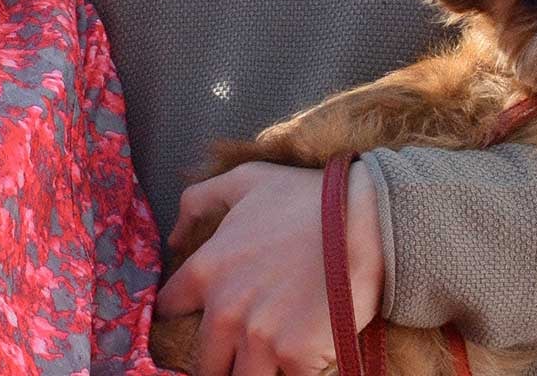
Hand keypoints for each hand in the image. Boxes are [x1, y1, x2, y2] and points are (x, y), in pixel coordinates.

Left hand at [155, 161, 384, 375]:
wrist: (367, 223)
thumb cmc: (308, 198)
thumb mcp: (245, 181)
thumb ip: (198, 202)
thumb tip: (174, 239)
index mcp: (208, 270)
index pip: (169, 309)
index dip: (181, 315)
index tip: (193, 319)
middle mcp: (225, 311)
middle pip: (204, 360)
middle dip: (219, 358)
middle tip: (241, 347)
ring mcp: (259, 339)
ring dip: (252, 372)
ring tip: (268, 359)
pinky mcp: (295, 358)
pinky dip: (292, 374)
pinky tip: (302, 359)